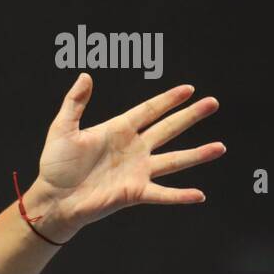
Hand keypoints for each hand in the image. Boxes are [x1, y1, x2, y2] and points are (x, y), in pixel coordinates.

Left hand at [33, 73, 224, 237]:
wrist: (53, 197)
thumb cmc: (56, 165)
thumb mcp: (62, 129)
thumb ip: (74, 103)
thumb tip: (84, 76)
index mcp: (118, 130)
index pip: (148, 110)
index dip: (168, 100)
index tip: (188, 89)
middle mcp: (133, 149)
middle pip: (168, 129)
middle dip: (190, 116)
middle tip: (213, 103)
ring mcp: (137, 171)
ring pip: (174, 160)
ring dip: (197, 154)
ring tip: (220, 147)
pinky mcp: (135, 192)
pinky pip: (162, 193)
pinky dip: (180, 195)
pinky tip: (199, 195)